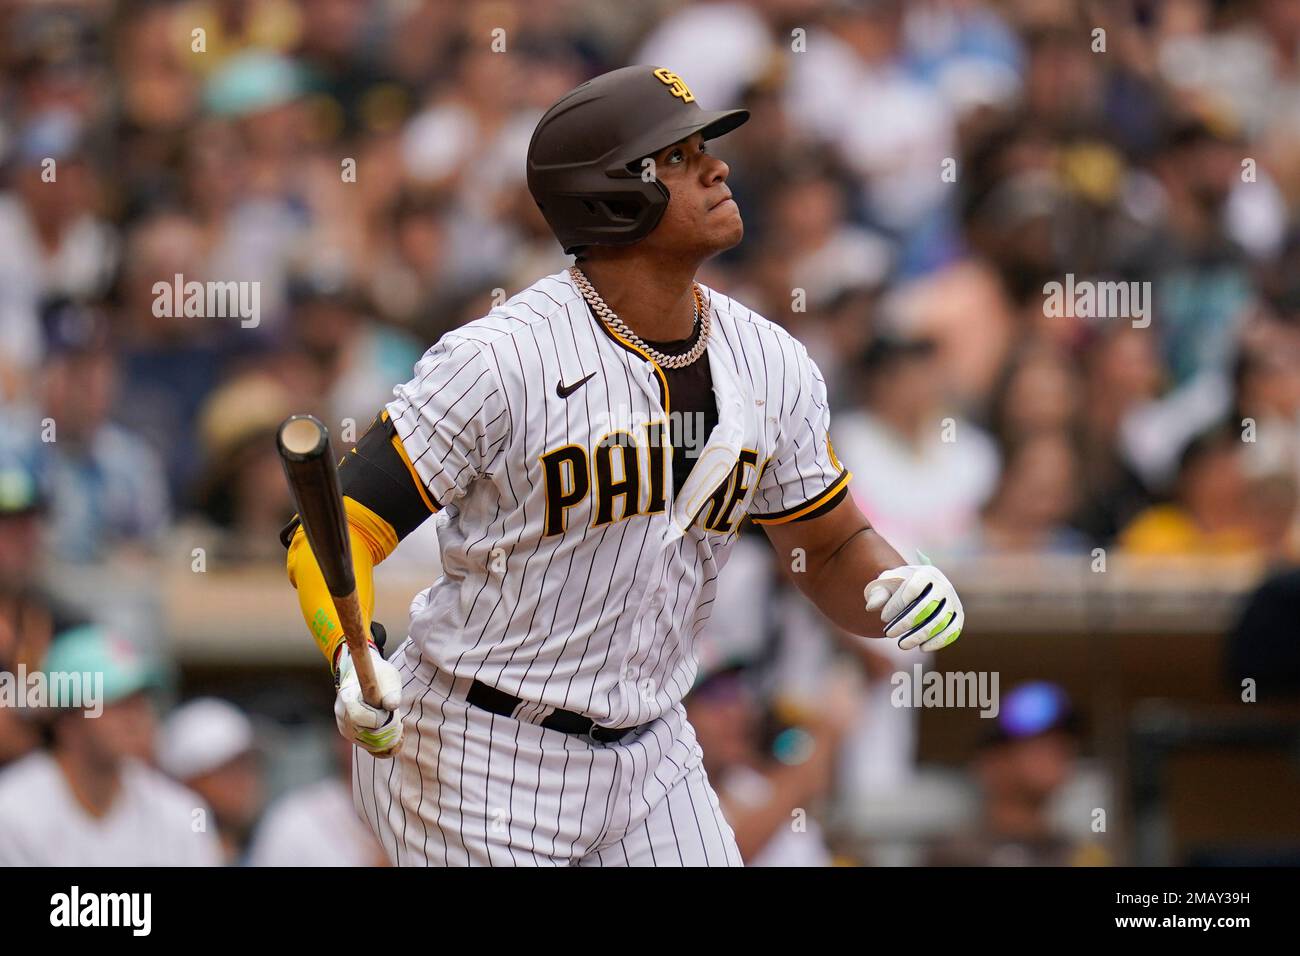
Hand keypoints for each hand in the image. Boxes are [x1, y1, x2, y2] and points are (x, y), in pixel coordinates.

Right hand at [334, 642, 403, 757]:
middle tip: (392, 715)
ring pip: (366, 741)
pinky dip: (379, 739)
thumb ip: (391, 691)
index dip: (377, 717)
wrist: (364, 674)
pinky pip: (366, 743)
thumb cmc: (379, 673)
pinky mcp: (348, 732)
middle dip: (383, 728)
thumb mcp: (389, 676)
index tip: (387, 709)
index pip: (359, 716)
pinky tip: (385, 725)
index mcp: (347, 695)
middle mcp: (341, 712)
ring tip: (388, 718)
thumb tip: (392, 705)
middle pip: (364, 732)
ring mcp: (343, 724)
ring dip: (383, 735)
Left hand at [864, 561, 963, 650]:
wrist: (917, 590)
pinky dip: (939, 641)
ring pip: (940, 621)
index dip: (896, 605)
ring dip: (920, 636)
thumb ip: (877, 593)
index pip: (911, 588)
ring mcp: (953, 601)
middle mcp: (943, 585)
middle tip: (888, 634)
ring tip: (902, 645)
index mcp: (925, 573)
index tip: (883, 618)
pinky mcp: (958, 616)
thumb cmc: (898, 587)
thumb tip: (871, 606)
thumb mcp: (885, 585)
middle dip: (905, 623)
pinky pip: (953, 630)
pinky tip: (923, 648)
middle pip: (927, 606)